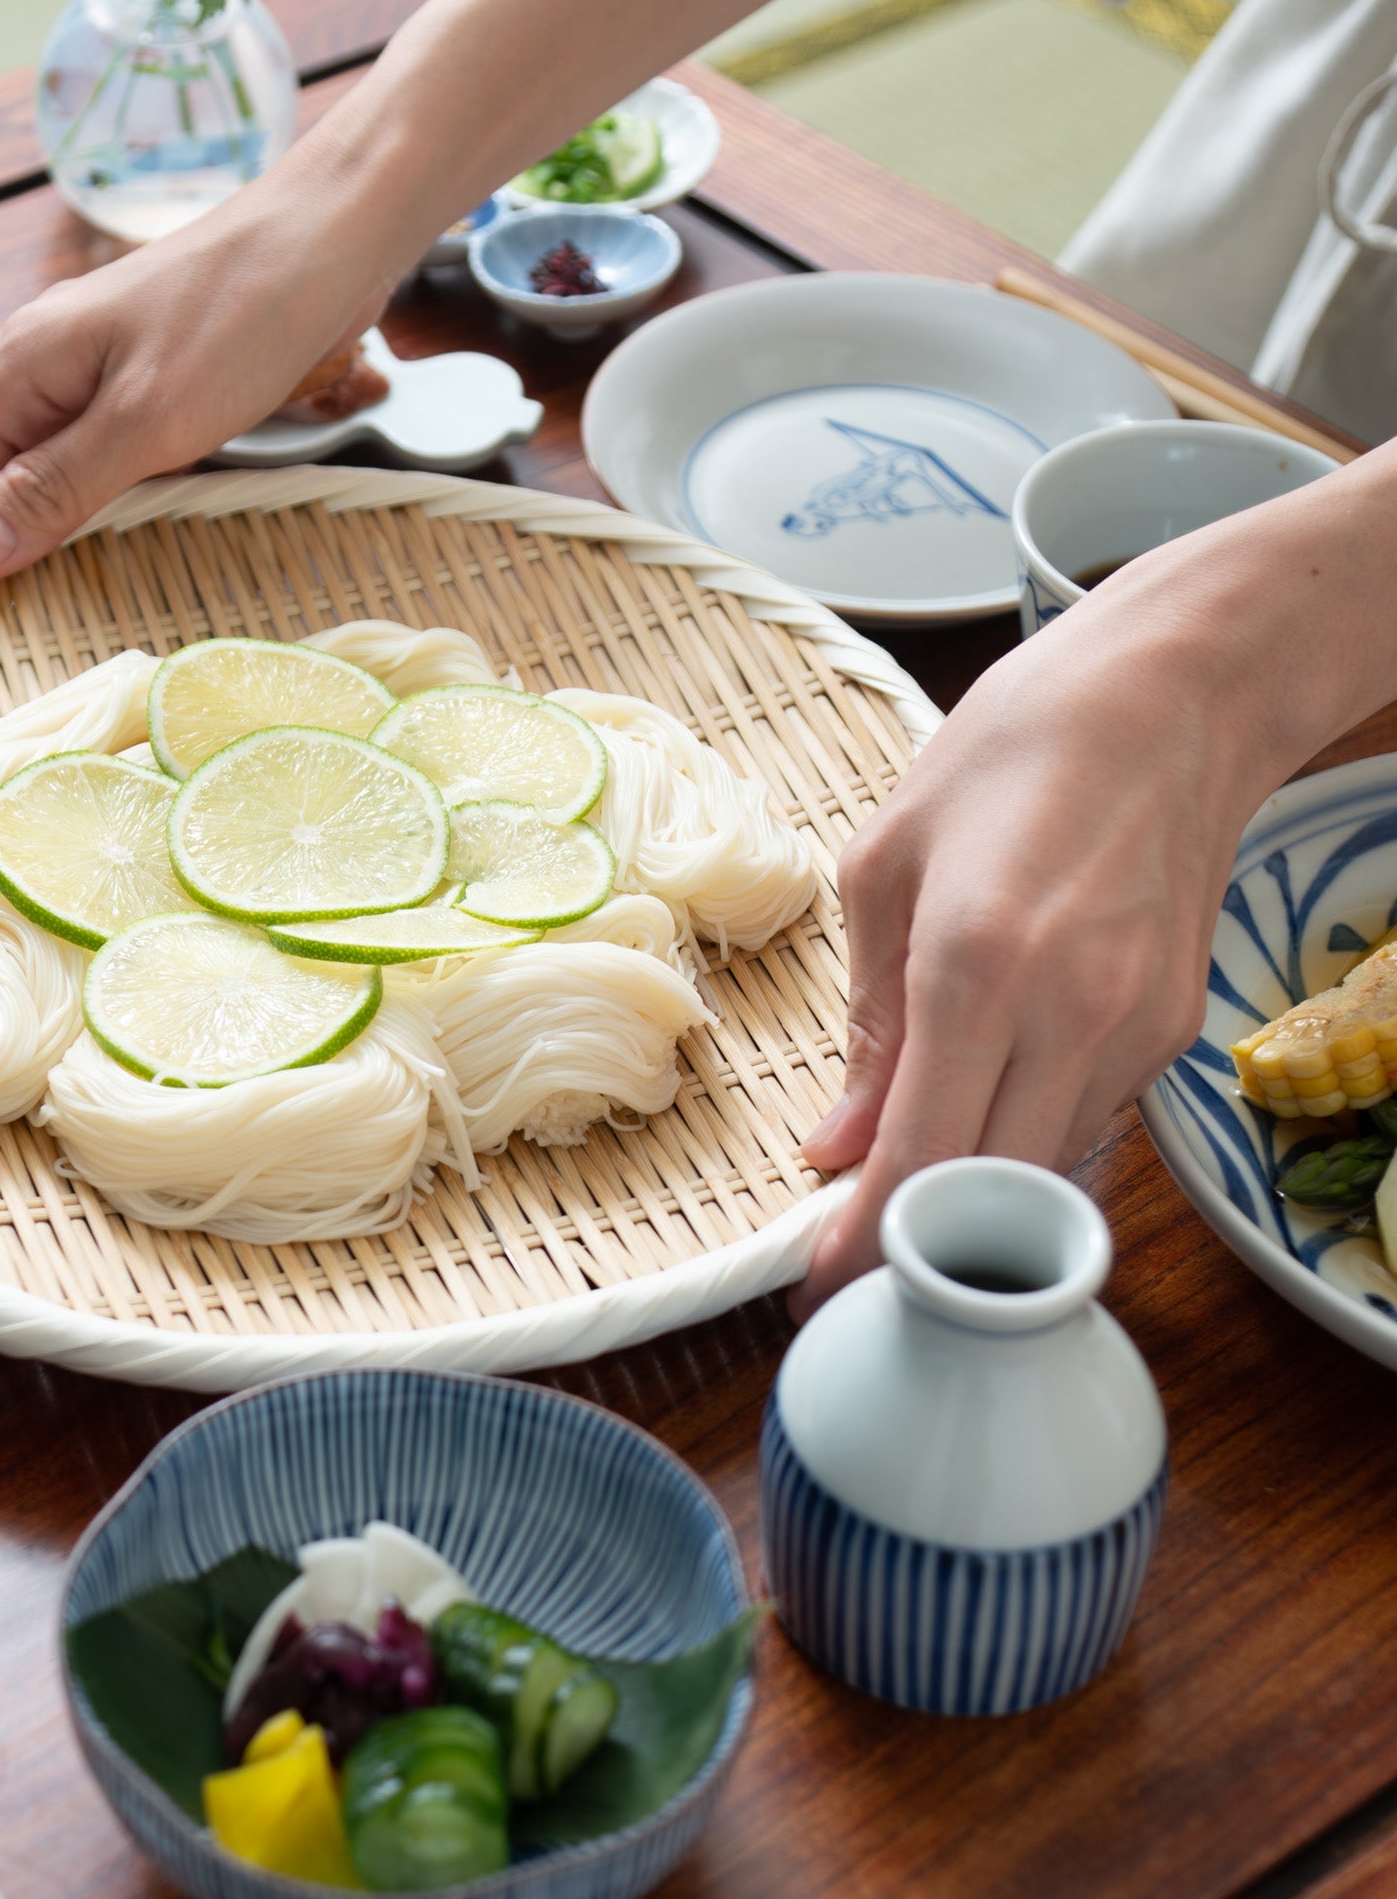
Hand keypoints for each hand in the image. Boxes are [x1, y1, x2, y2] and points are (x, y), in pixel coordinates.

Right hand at [0, 198, 390, 580]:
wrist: (332, 236)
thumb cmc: (240, 319)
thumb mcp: (143, 423)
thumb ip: (52, 490)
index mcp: (21, 366)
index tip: (18, 603)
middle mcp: (45, 364)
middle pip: (2, 477)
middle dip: (33, 535)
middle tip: (96, 579)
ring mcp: (98, 367)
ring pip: (61, 466)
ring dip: (91, 512)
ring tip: (147, 532)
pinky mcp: (149, 375)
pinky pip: (114, 448)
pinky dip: (135, 482)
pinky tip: (177, 494)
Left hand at [786, 558, 1272, 1317]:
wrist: (1168, 700)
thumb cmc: (1008, 755)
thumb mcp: (885, 864)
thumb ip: (865, 1020)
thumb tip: (835, 1142)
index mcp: (975, 966)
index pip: (918, 1154)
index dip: (864, 1242)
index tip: (818, 1292)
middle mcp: (1070, 1014)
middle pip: (993, 1194)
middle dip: (920, 1250)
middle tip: (853, 1273)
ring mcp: (1136, 1029)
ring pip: (1048, 1172)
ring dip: (977, 1204)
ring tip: (910, 1200)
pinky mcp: (1174, 1029)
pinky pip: (1091, 1123)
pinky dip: (1031, 1145)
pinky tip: (986, 1126)